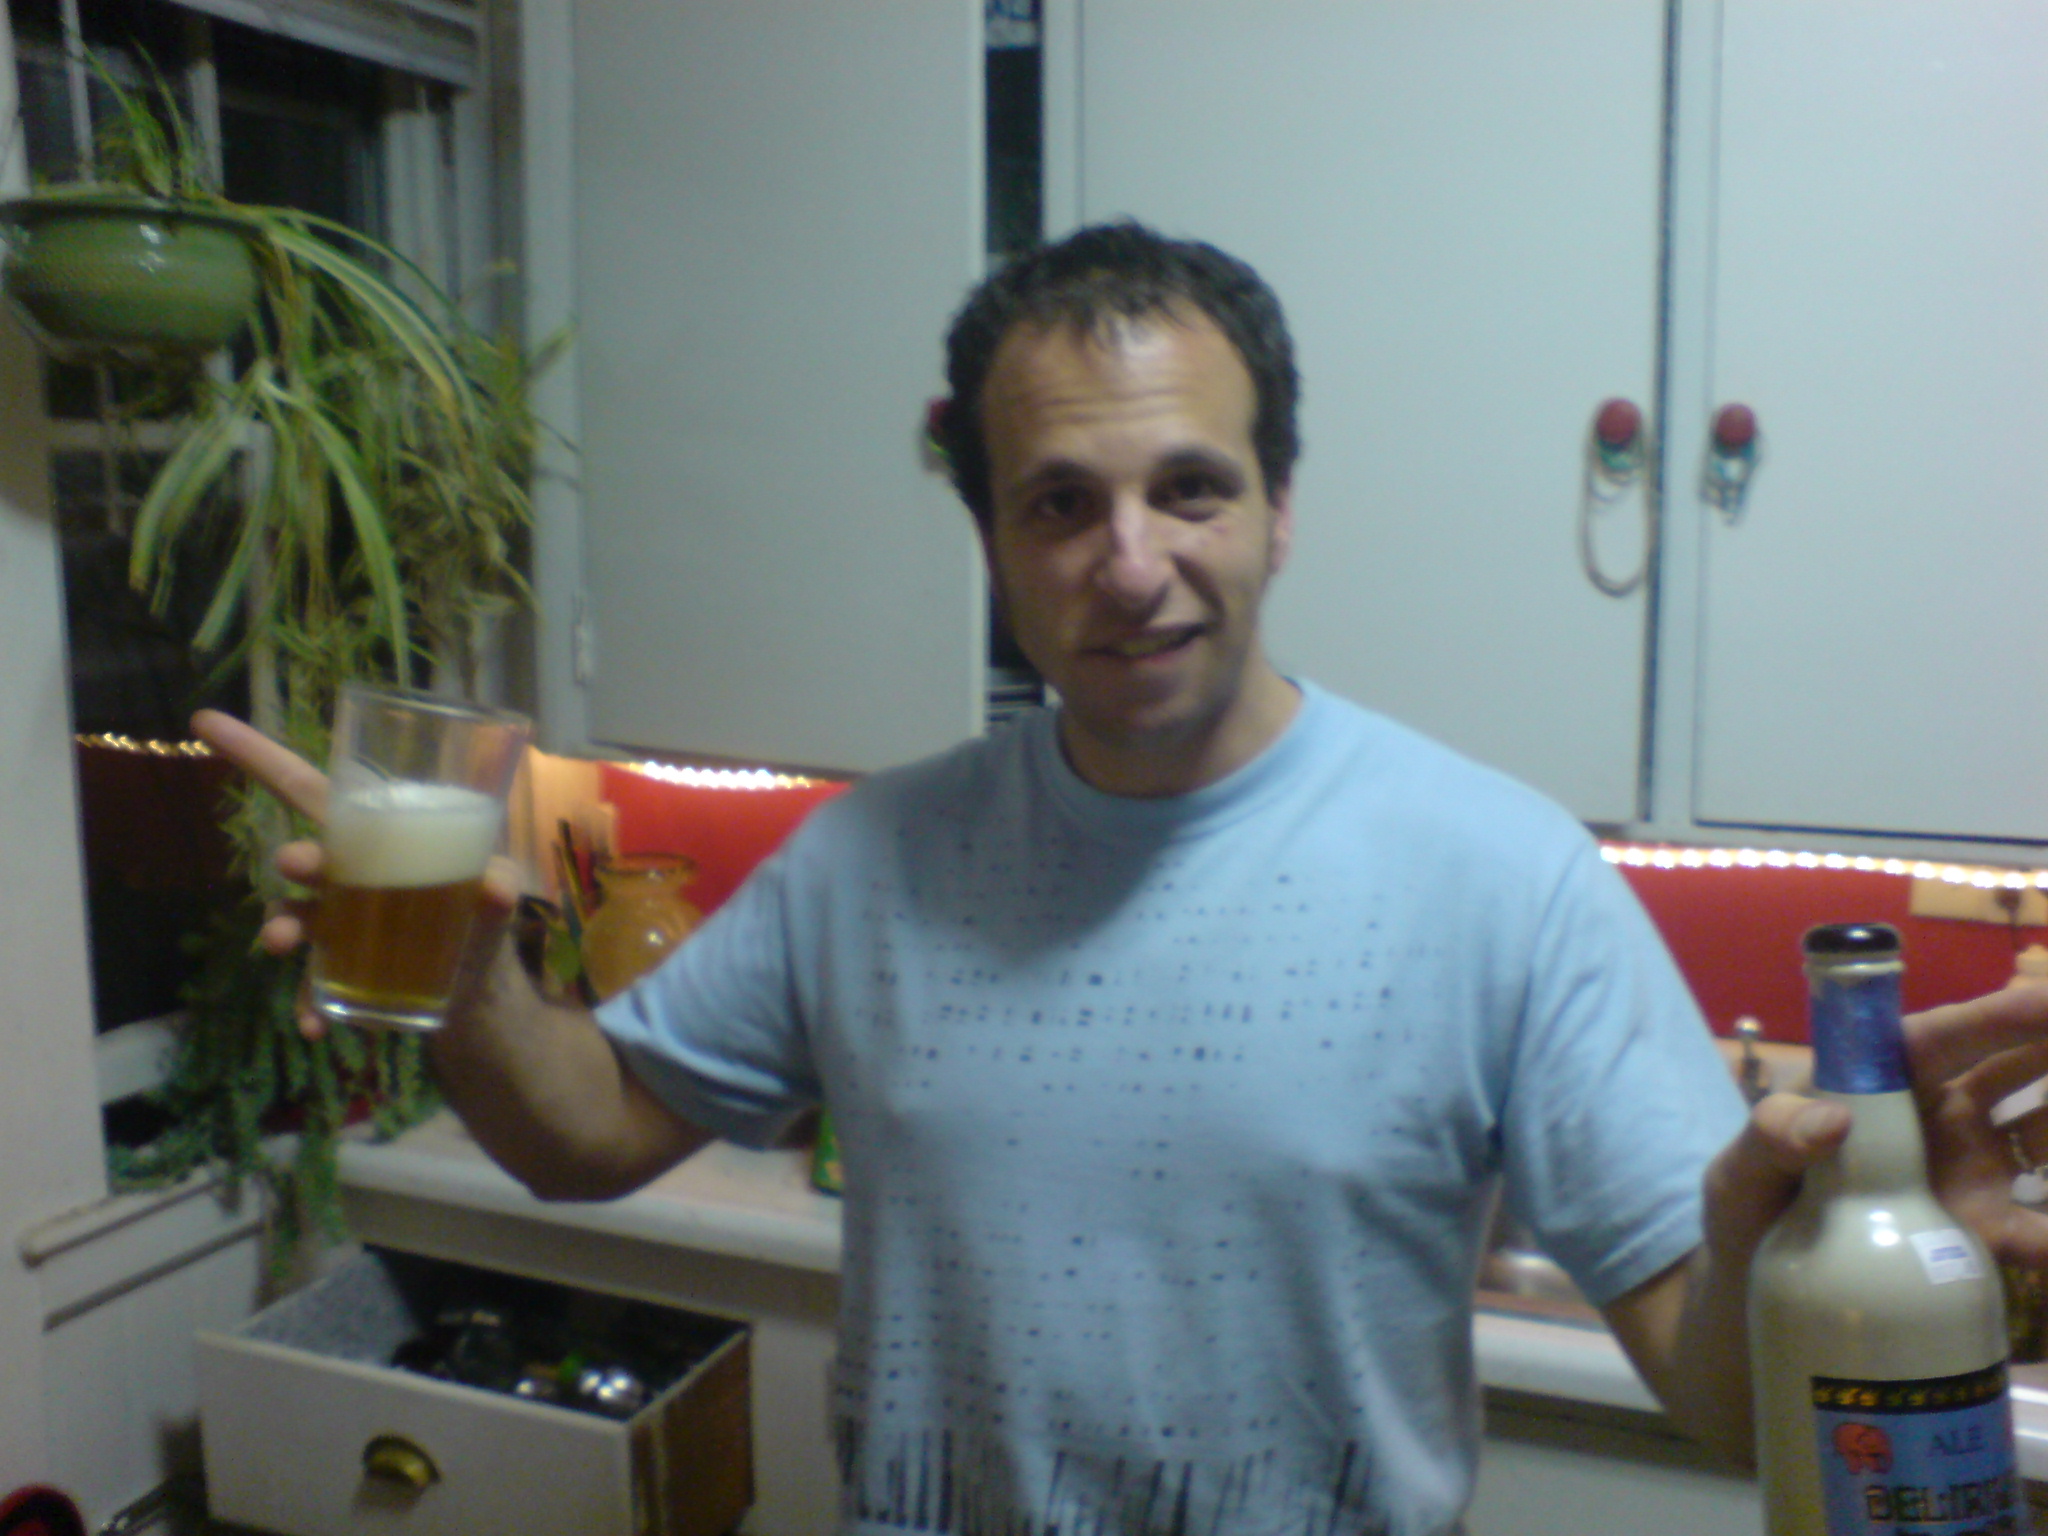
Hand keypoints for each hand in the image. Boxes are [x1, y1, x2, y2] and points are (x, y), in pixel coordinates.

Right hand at [189, 709, 521, 1039]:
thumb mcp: (495, 892)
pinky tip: (316, 1026)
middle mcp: (344, 874)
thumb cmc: (476, 910)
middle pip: (304, 855)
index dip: (259, 755)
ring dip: (282, 929)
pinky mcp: (341, 972)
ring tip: (280, 945)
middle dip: (296, 858)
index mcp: (374, 833)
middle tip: (293, 866)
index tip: (205, 721)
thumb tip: (495, 886)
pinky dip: (312, 1005)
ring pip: (295, 918)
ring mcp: (337, 925)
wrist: (478, 986)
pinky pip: (314, 986)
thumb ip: (498, 883)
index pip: (309, 786)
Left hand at [1701, 985, 2047, 1272]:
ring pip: (2043, 1141)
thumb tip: (1832, 1120)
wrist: (1752, 1303)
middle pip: (2020, 1078)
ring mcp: (1968, 1177)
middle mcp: (1937, 1119)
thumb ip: (1770, 1140)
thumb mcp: (1739, 1174)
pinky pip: (2040, 1232)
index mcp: (1881, 1084)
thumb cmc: (1742, 1217)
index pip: (1950, 1037)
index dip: (2005, 1017)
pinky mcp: (1982, 1241)